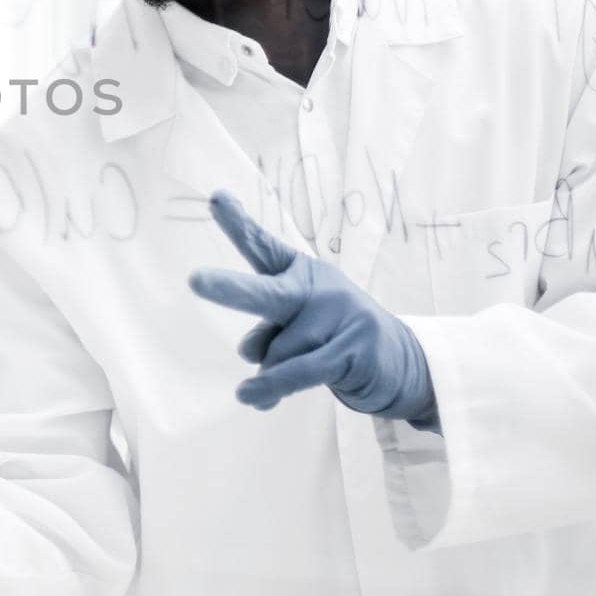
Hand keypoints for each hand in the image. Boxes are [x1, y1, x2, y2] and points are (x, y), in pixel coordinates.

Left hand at [189, 191, 438, 429]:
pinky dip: (271, 388)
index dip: (239, 224)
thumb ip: (268, 333)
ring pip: (276, 353)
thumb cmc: (332, 335)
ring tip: (269, 382)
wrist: (400, 360)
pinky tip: (251, 397)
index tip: (216, 197)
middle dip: (231, 288)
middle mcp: (316, 288)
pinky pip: (298, 373)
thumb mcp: (297, 326)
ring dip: (268, 374)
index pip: (263, 247)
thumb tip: (251, 354)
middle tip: (195, 281)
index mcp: (298, 273)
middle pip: (265, 293)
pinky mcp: (353, 348)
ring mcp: (338, 316)